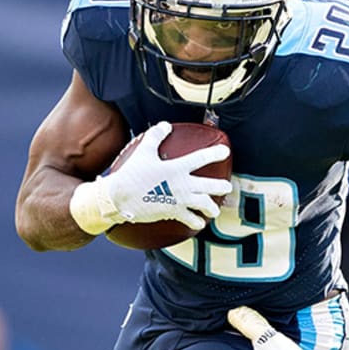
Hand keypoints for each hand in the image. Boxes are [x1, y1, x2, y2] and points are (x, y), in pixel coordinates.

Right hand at [75, 121, 231, 233]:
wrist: (121, 198)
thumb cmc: (132, 174)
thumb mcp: (143, 151)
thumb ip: (155, 136)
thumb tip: (164, 125)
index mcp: (177, 167)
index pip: (201, 158)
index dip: (215, 153)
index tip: (225, 151)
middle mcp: (183, 184)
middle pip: (211, 186)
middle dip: (222, 187)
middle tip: (227, 187)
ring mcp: (180, 200)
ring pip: (205, 205)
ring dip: (212, 208)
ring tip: (214, 211)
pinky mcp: (174, 213)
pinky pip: (191, 220)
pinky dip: (196, 222)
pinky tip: (198, 223)